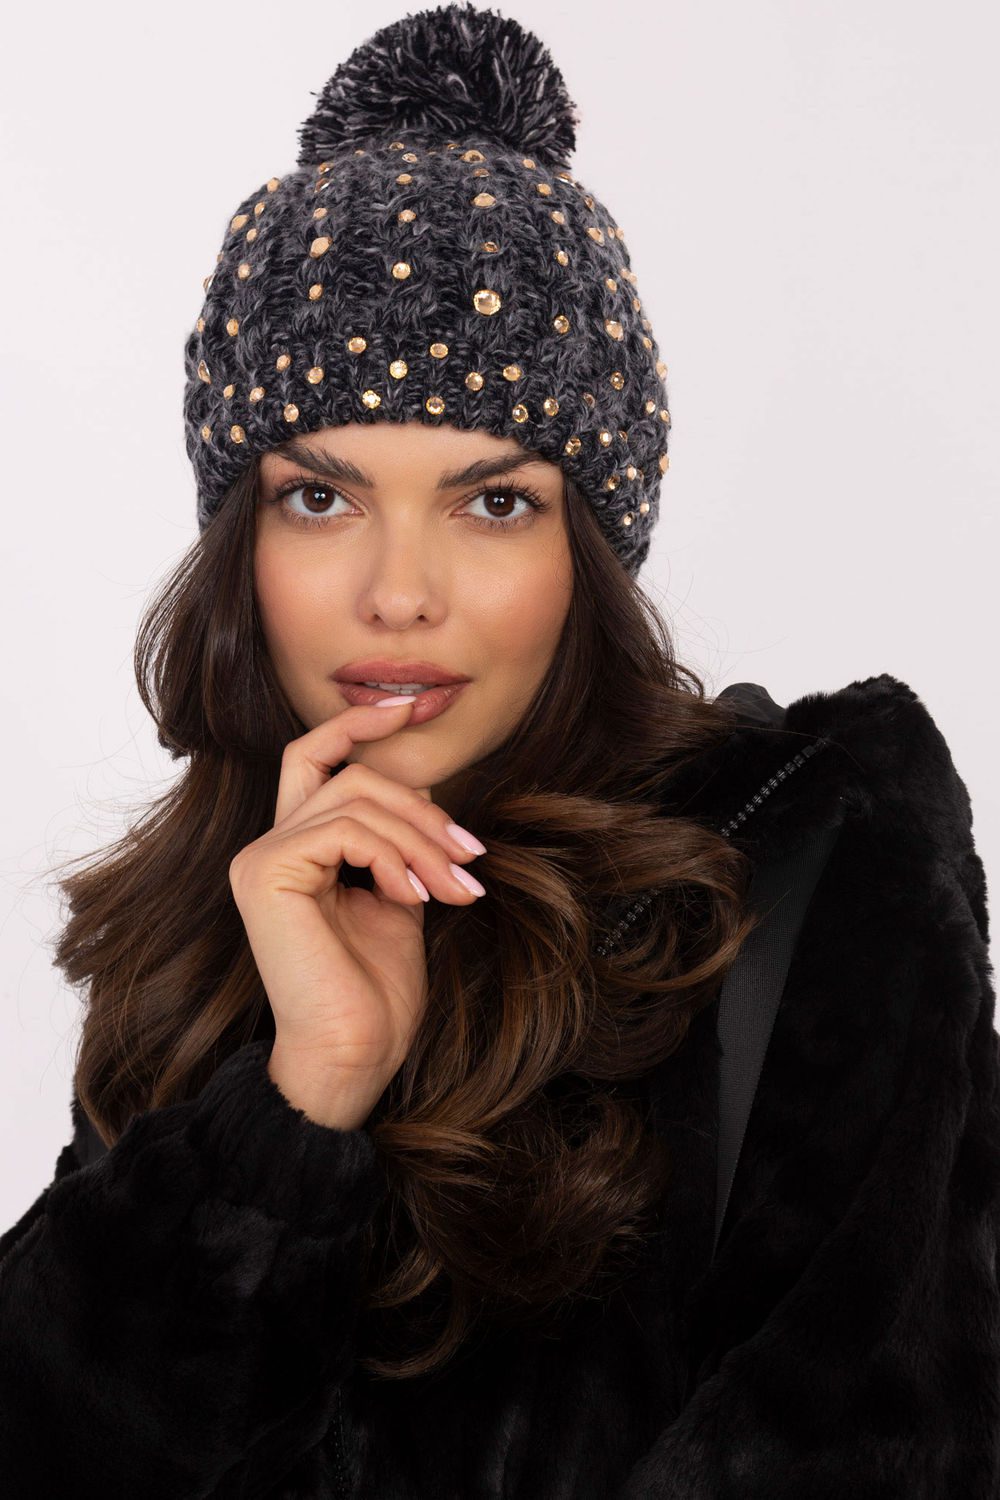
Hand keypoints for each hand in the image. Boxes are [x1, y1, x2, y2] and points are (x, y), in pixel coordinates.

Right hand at [228, 698, 485, 1122]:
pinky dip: (394, 856)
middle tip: (471, 854)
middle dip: (422, 808)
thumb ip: (397, 845)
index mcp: (295, 850)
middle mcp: (268, 847)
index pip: (314, 757)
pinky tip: (415, 898)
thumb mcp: (398, 898)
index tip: (415, 707)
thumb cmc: (375, 991)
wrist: (354, 1054)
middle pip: (350, 775)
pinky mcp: (267, 873)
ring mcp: (261, 859)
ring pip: (354, 797)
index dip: (359, 725)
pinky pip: (345, 828)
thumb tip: (425, 789)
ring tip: (455, 886)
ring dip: (421, 837)